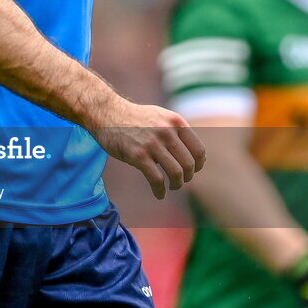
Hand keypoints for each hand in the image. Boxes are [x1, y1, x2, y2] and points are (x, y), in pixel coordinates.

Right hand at [90, 102, 205, 198]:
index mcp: (175, 122)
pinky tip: (159, 194)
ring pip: (176, 173)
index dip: (198, 165)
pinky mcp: (138, 155)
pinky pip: (157, 180)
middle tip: (180, 181)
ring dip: (176, 185)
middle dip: (187, 177)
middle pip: (189, 164)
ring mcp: (152, 143)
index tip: (192, 171)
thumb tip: (200, 157)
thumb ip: (177, 132)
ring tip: (171, 187)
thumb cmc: (135, 118)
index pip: (199, 150)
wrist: (107, 112)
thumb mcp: (160, 117)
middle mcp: (166, 131)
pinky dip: (160, 191)